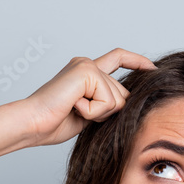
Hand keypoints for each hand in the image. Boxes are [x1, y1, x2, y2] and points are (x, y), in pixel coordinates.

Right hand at [17, 48, 156, 147]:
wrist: (31, 124)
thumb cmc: (52, 123)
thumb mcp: (88, 114)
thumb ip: (105, 103)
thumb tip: (130, 103)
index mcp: (85, 72)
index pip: (118, 59)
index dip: (137, 62)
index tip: (152, 68)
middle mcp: (86, 64)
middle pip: (123, 93)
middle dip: (109, 112)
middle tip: (79, 114)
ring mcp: (86, 65)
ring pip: (117, 99)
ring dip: (99, 114)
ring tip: (73, 110)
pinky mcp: (86, 72)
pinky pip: (108, 101)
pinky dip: (93, 113)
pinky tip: (73, 107)